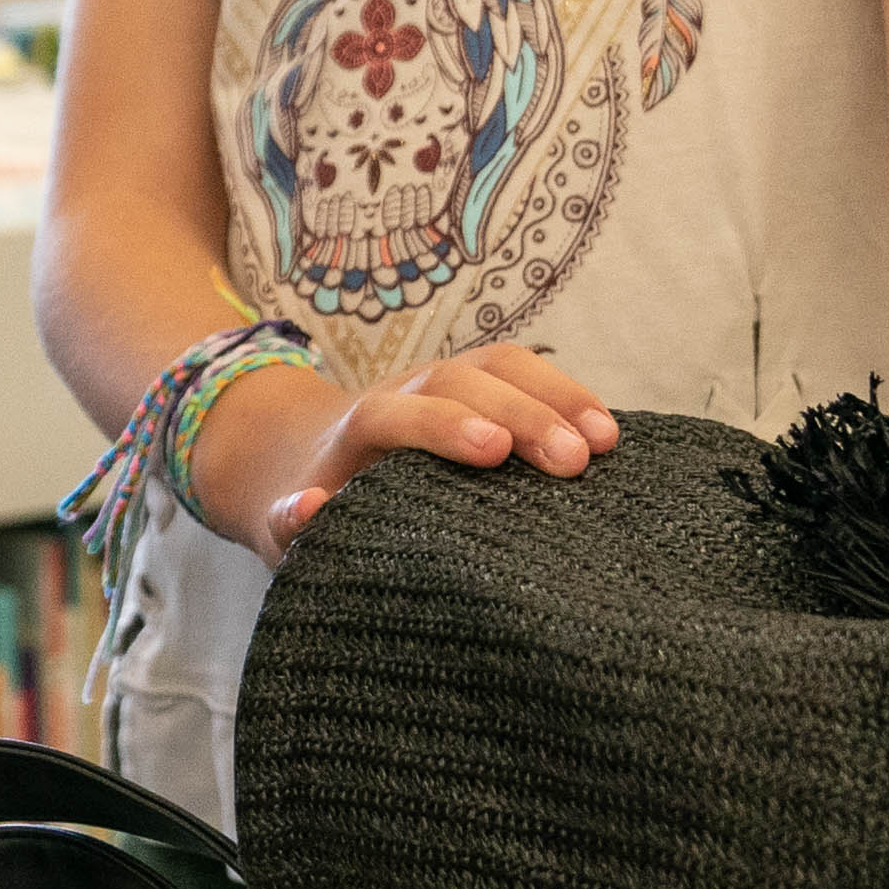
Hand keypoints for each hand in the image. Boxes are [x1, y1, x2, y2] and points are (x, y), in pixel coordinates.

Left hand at [193, 344, 619, 569]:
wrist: (309, 453)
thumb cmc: (307, 501)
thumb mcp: (281, 523)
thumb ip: (286, 520)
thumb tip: (306, 506)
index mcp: (354, 431)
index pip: (394, 413)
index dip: (442, 425)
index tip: (494, 452)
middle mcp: (401, 392)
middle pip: (458, 380)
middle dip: (518, 412)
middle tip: (572, 461)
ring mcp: (443, 383)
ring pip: (497, 364)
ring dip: (554, 394)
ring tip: (604, 443)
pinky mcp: (477, 387)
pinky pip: (522, 373)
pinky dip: (564, 394)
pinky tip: (606, 434)